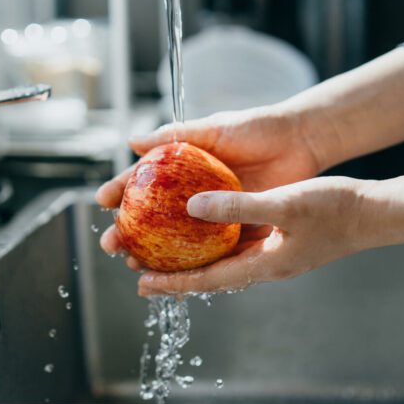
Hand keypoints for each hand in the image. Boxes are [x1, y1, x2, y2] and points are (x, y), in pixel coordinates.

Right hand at [96, 106, 323, 265]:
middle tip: (112, 245)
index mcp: (185, 166)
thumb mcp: (215, 129)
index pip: (145, 180)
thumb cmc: (258, 128)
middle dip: (130, 232)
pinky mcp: (239, 226)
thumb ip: (177, 135)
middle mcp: (196, 192)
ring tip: (135, 264)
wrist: (301, 141)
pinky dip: (194, 263)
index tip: (101, 203)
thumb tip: (132, 141)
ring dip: (155, 254)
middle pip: (155, 216)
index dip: (122, 191)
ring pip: (179, 239)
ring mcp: (217, 211)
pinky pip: (212, 249)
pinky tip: (176, 275)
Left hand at [137, 140, 403, 295]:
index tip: (140, 283)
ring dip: (192, 256)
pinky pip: (239, 245)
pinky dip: (216, 239)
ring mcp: (274, 254)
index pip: (208, 281)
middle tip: (138, 265)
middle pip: (210, 274)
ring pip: (222, 260)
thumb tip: (193, 207)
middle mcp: (265, 265)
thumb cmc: (337, 210)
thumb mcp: (286, 204)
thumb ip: (240, 207)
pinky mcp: (281, 240)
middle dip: (174, 272)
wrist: (375, 213)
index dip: (173, 284)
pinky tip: (204, 225)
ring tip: (162, 249)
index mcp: (265, 265)